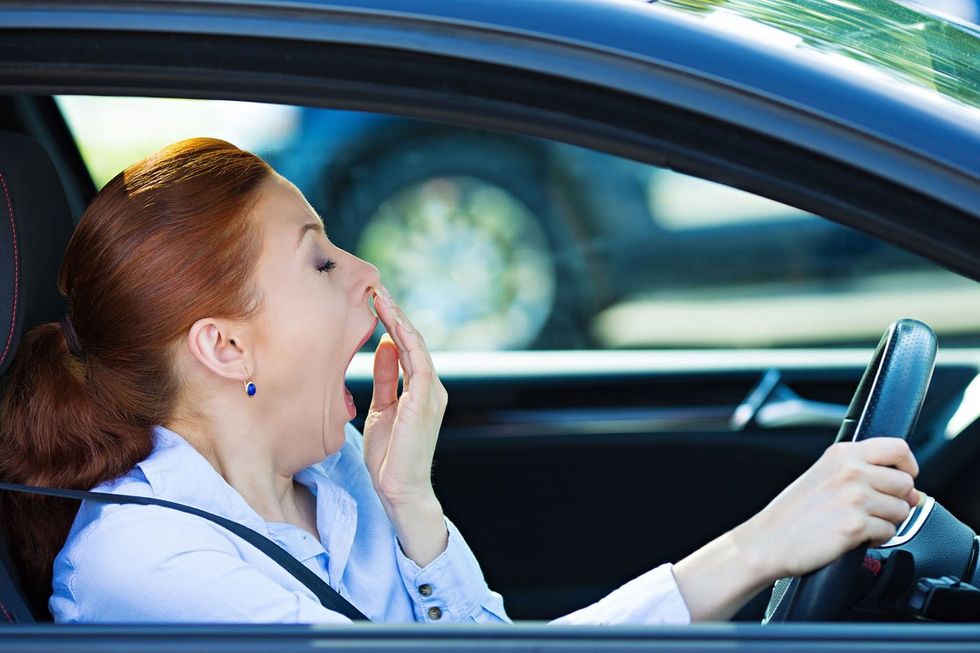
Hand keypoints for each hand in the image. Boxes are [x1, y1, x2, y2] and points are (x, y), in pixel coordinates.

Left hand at [362, 284, 448, 565]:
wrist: (400, 491)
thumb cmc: (389, 458)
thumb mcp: (380, 410)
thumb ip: (385, 379)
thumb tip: (383, 347)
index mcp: (420, 390)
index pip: (406, 348)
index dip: (391, 323)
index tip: (373, 301)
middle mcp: (430, 388)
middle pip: (413, 341)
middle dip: (395, 314)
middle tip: (375, 288)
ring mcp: (431, 393)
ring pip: (417, 345)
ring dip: (399, 319)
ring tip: (381, 296)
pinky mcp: (426, 400)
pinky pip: (418, 361)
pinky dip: (406, 338)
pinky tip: (391, 322)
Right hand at [741, 437, 919, 581]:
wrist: (769, 540)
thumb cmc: (793, 513)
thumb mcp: (823, 475)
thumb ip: (861, 471)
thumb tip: (909, 487)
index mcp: (842, 454)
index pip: (898, 448)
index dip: (908, 466)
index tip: (902, 478)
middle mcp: (851, 471)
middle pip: (906, 483)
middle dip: (898, 501)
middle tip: (875, 509)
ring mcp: (855, 498)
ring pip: (902, 510)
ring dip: (888, 522)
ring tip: (861, 523)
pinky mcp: (856, 525)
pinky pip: (890, 533)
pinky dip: (878, 539)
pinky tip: (856, 536)